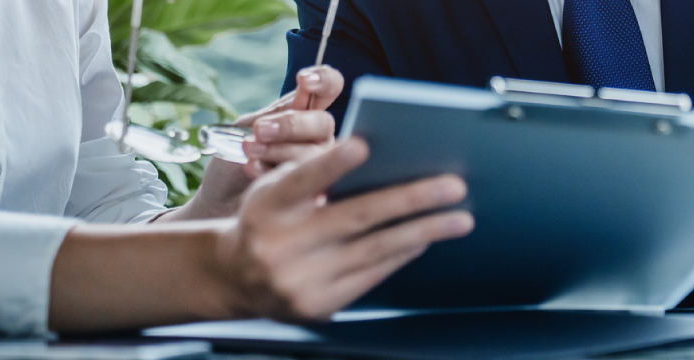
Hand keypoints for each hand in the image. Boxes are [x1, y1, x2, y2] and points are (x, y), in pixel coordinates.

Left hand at [160, 66, 346, 221]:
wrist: (217, 201)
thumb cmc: (232, 160)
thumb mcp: (246, 129)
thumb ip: (273, 115)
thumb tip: (302, 101)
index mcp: (304, 112)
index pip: (329, 88)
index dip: (324, 80)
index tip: (303, 80)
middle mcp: (318, 137)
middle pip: (324, 122)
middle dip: (290, 125)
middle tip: (259, 130)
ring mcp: (321, 165)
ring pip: (317, 151)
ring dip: (279, 150)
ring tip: (249, 153)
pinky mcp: (317, 193)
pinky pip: (311, 179)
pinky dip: (277, 172)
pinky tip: (254, 172)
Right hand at [211, 139, 472, 322]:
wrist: (234, 278)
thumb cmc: (267, 220)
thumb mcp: (273, 190)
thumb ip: (313, 174)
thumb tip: (379, 159)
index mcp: (266, 207)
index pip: (300, 181)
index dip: (331, 164)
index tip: (363, 145)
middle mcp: (279, 246)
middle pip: (353, 218)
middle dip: (409, 199)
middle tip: (453, 186)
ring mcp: (299, 280)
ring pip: (373, 251)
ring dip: (422, 232)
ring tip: (459, 219)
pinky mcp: (317, 306)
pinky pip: (370, 276)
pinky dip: (401, 255)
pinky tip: (424, 240)